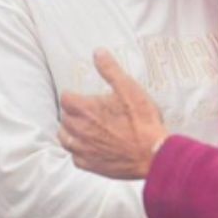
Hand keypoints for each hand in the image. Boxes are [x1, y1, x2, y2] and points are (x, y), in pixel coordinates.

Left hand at [58, 50, 168, 180]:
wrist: (153, 153)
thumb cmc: (142, 120)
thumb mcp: (128, 88)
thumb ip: (110, 70)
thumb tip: (98, 52)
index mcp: (85, 109)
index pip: (66, 98)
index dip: (72, 95)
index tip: (80, 96)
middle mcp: (79, 130)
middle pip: (64, 118)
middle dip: (72, 113)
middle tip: (84, 111)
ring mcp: (83, 149)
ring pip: (65, 139)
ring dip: (70, 132)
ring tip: (81, 128)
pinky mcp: (91, 165)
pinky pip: (75, 157)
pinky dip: (78, 152)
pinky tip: (88, 148)